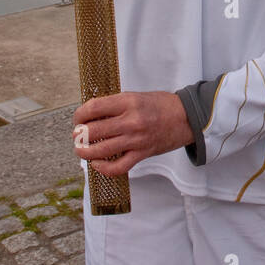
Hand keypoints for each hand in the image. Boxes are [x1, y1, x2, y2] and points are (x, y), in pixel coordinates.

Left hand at [73, 91, 191, 176]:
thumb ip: (115, 105)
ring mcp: (136, 139)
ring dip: (85, 152)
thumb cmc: (161, 105)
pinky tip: (97, 164)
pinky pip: (118, 167)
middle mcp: (131, 120)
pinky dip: (103, 168)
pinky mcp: (142, 154)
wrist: (187, 117)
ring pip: (101, 150)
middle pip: (93, 131)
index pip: (94, 108)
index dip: (80, 114)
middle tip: (77, 135)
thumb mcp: (136, 96)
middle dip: (79, 134)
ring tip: (80, 150)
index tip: (78, 118)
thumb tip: (91, 116)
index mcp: (128, 102)